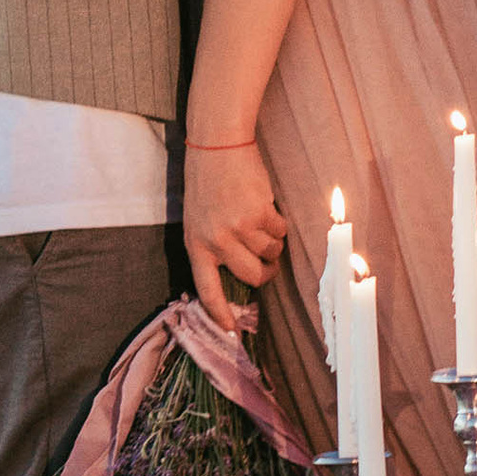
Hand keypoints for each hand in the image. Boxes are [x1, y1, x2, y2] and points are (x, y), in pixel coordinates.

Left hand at [184, 137, 284, 327]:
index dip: (220, 312)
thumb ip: (211, 245)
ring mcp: (239, 228)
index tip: (229, 331)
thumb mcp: (197, 219)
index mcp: (196, 244)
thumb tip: (236, 273)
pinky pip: (280, 233)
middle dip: (265, 272)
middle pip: (252, 277)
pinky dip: (280, 225)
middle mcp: (216, 241)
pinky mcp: (260, 214)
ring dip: (273, 243)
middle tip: (268, 263)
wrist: (217, 144)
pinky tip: (267, 208)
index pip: (207, 288)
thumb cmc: (206, 181)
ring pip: (270, 253)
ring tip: (261, 223)